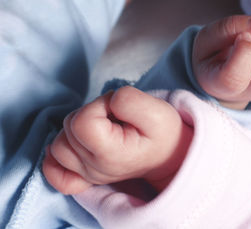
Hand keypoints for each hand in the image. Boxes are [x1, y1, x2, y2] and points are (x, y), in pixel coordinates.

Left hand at [42, 87, 191, 193]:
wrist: (170, 154)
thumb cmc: (163, 132)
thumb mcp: (157, 110)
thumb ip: (128, 100)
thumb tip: (106, 102)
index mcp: (112, 155)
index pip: (82, 122)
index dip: (99, 105)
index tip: (119, 109)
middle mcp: (95, 169)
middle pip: (69, 129)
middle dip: (91, 112)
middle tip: (116, 117)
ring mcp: (88, 175)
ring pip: (59, 143)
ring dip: (78, 128)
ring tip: (105, 127)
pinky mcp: (84, 176)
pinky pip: (54, 171)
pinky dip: (58, 156)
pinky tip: (76, 145)